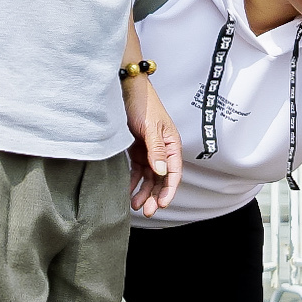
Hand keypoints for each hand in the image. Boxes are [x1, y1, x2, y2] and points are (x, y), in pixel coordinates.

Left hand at [124, 77, 182, 215]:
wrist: (127, 89)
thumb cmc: (143, 104)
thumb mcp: (150, 128)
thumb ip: (156, 151)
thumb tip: (161, 172)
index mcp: (172, 145)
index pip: (174, 173)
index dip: (169, 190)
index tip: (162, 204)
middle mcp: (163, 151)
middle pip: (162, 179)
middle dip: (156, 196)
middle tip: (147, 211)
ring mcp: (149, 151)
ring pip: (149, 178)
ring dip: (144, 192)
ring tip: (136, 206)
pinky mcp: (137, 150)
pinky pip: (137, 171)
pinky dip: (133, 182)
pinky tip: (128, 192)